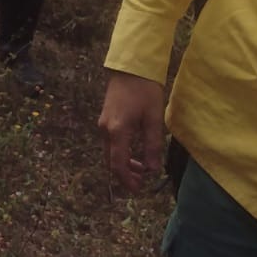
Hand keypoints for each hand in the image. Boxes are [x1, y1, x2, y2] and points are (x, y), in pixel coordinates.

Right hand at [98, 71, 166, 192]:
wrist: (131, 66)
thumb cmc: (145, 90)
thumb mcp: (153, 119)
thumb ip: (152, 146)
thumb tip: (152, 169)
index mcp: (117, 131)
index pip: (118, 164)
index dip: (127, 180)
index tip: (138, 190)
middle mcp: (106, 129)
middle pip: (111, 161)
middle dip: (125, 174)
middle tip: (141, 182)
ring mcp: (104, 123)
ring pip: (110, 152)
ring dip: (124, 163)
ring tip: (142, 167)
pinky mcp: (106, 118)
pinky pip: (111, 142)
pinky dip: (121, 151)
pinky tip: (134, 151)